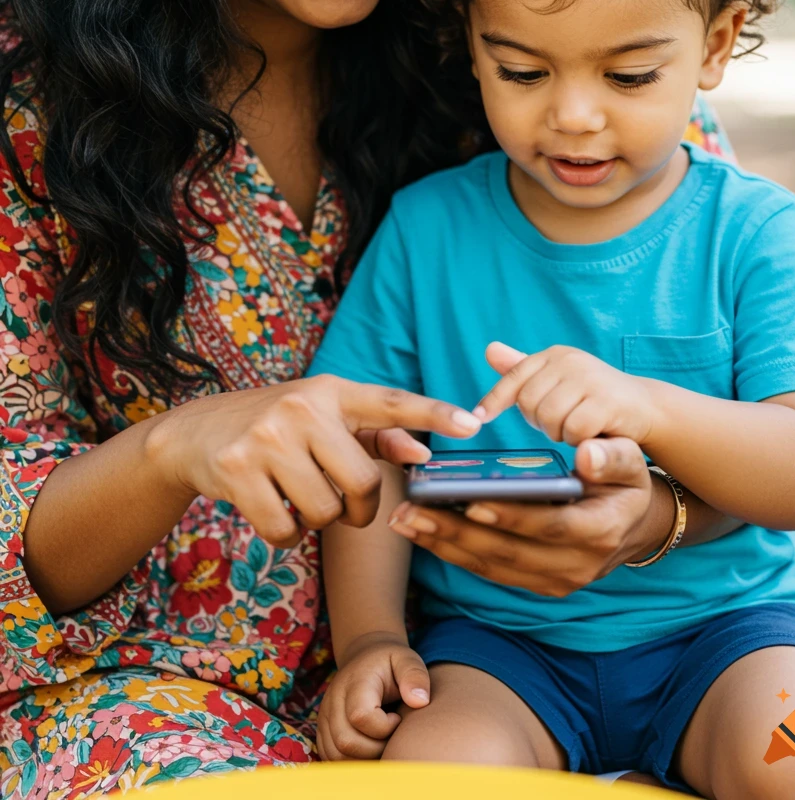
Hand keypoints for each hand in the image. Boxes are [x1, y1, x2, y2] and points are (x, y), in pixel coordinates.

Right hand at [144, 374, 479, 546]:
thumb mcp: (324, 418)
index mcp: (331, 390)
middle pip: (362, 483)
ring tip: (296, 495)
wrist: (194, 433)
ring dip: (317, 520)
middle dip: (358, 507)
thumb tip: (422, 452)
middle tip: (342, 502)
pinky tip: (271, 508)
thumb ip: (376, 435)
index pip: (391, 402)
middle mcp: (302, 407)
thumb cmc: (276, 426)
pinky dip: (285, 534)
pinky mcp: (237, 471)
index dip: (433, 414)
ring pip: (325, 512)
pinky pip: (286, 531)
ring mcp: (267, 438)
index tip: (471, 423)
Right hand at [316, 633, 429, 760]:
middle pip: (346, 741)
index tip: (397, 717)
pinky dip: (353, 762)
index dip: (384, 727)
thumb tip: (420, 702)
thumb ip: (415, 675)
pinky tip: (370, 748)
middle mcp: (333, 699)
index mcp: (355, 681)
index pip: (360, 716)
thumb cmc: (390, 664)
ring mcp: (324, 716)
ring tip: (381, 741)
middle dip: (375, 749)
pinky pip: (332, 759)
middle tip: (391, 735)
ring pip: (337, 756)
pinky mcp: (322, 731)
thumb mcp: (406, 660)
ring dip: (364, 759)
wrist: (365, 660)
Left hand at [389, 435, 673, 595]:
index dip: (510, 515)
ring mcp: (556, 581)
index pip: (549, 525)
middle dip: (456, 531)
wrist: (634, 524)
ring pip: (493, 566)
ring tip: (405, 519)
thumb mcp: (629, 462)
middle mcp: (577, 565)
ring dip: (445, 544)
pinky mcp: (538, 585)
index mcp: (600, 530)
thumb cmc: (623, 481)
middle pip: (509, 552)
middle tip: (411, 510)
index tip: (471, 500)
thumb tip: (587, 454)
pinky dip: (455, 552)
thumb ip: (611, 456)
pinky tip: (423, 532)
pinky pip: (491, 571)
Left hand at [475, 340, 654, 444]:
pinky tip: (591, 434)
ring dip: (560, 432)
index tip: (478, 419)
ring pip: (549, 418)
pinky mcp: (606, 400)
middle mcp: (570, 360)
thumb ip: (524, 369)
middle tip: (562, 423)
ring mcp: (589, 378)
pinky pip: (574, 429)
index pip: (514, 376)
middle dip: (540, 422)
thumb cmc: (594, 397)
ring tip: (576, 427)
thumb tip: (489, 349)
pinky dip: (579, 439)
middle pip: (528, 403)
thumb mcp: (558, 380)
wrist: (644, 407)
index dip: (494, 400)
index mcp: (555, 354)